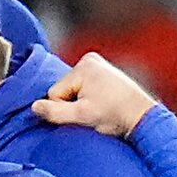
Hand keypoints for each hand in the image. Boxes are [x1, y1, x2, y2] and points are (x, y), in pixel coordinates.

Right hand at [36, 51, 159, 139]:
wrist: (142, 117)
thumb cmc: (115, 116)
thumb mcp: (82, 117)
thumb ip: (55, 112)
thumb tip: (34, 107)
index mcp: (84, 66)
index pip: (55, 93)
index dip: (66, 109)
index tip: (85, 114)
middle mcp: (90, 59)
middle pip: (63, 89)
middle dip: (74, 104)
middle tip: (94, 112)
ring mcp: (97, 64)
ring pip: (73, 90)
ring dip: (81, 102)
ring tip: (100, 108)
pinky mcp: (103, 72)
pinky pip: (83, 88)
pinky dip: (89, 98)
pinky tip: (102, 103)